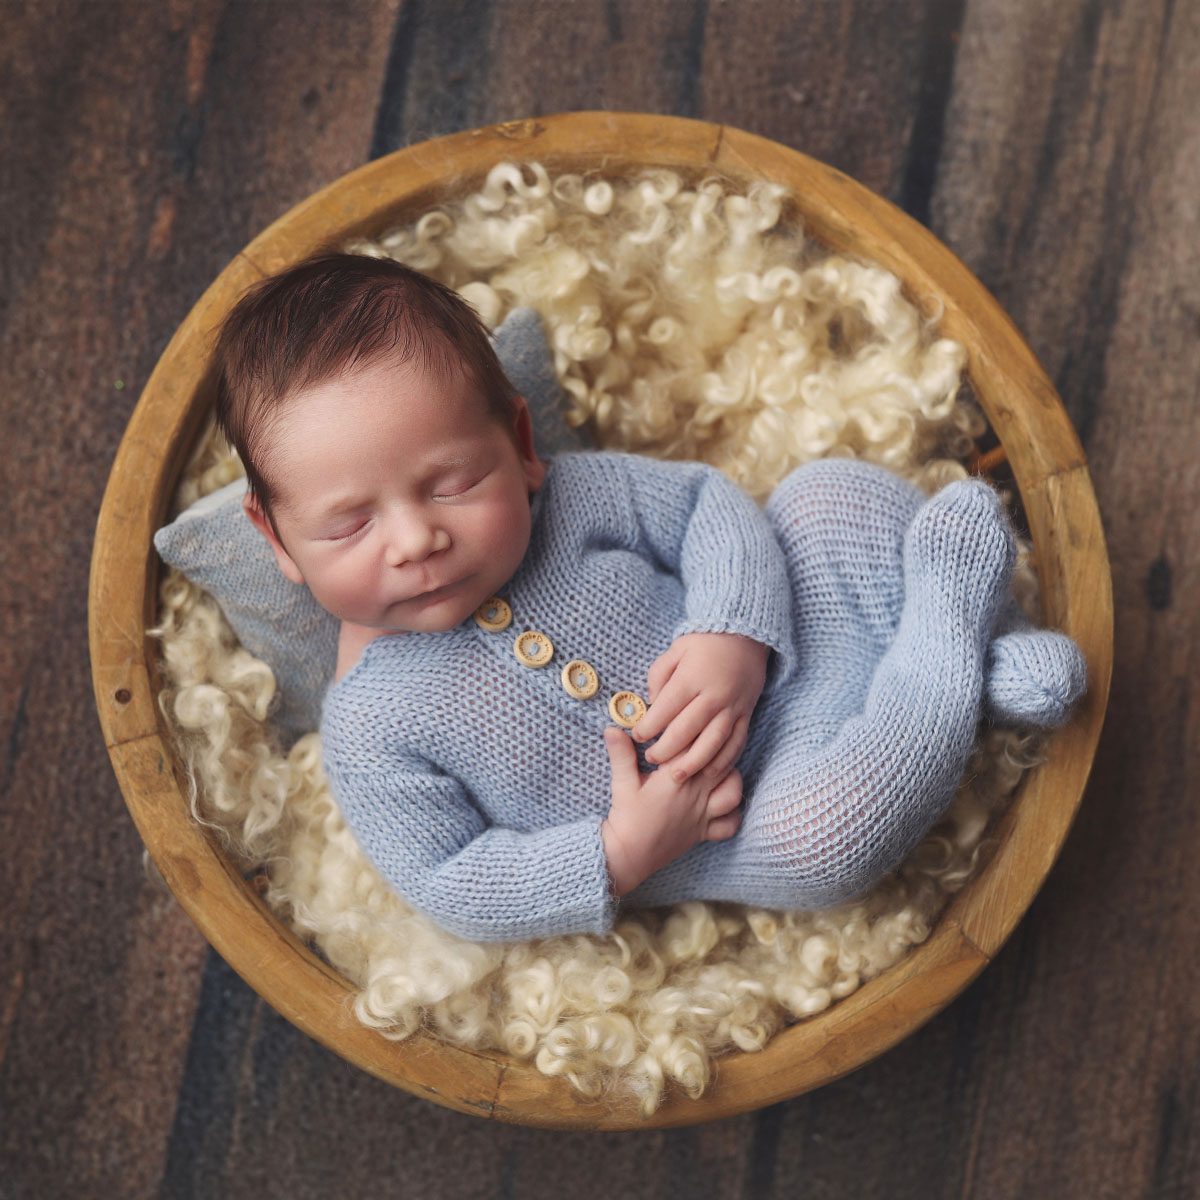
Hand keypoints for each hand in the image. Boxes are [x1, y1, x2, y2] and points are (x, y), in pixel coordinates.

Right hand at [601, 726, 743, 896]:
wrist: (629, 856)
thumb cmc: (626, 818)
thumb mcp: (622, 783)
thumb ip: (621, 754)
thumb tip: (611, 728)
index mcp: (675, 778)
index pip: (695, 746)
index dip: (695, 731)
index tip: (688, 722)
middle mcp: (695, 794)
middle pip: (721, 763)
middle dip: (718, 748)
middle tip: (706, 740)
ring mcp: (703, 815)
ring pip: (733, 791)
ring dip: (730, 778)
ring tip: (718, 769)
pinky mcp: (704, 833)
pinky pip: (731, 824)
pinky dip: (733, 813)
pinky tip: (723, 803)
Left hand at [632, 632, 768, 782]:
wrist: (745, 635)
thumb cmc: (704, 643)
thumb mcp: (676, 649)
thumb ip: (659, 675)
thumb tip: (651, 702)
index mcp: (691, 678)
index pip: (665, 709)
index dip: (649, 726)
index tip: (637, 737)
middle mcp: (713, 695)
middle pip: (687, 730)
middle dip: (666, 749)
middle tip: (652, 759)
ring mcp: (732, 707)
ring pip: (712, 742)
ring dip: (693, 763)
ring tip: (676, 775)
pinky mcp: (746, 714)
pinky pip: (736, 742)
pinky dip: (723, 761)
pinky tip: (709, 773)